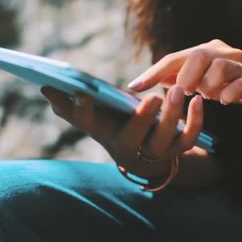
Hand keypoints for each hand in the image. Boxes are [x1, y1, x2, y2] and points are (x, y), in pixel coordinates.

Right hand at [40, 85, 204, 176]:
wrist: (144, 155)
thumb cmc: (114, 126)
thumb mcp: (94, 117)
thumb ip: (71, 105)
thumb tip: (45, 86)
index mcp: (103, 134)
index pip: (88, 123)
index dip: (82, 110)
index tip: (81, 91)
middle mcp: (128, 148)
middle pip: (134, 138)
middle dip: (142, 119)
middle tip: (154, 96)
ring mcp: (154, 151)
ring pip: (164, 139)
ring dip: (172, 117)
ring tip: (176, 91)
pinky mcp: (177, 149)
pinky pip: (189, 139)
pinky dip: (196, 122)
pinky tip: (196, 100)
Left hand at [127, 39, 241, 116]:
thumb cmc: (232, 84)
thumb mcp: (205, 79)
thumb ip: (183, 77)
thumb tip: (157, 79)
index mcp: (206, 50)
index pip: (174, 58)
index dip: (153, 73)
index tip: (134, 87)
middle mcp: (223, 52)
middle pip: (197, 56)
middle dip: (186, 78)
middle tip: (184, 94)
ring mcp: (241, 64)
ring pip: (219, 67)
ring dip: (208, 86)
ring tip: (209, 97)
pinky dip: (230, 95)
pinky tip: (225, 102)